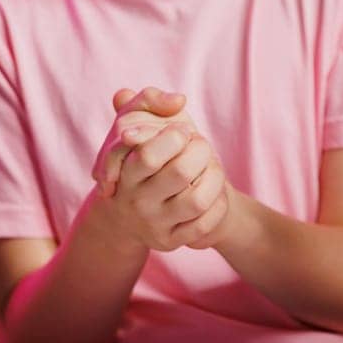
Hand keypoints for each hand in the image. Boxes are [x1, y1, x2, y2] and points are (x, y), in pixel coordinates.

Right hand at [91, 88, 230, 251]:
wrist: (129, 214)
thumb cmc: (139, 158)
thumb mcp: (134, 125)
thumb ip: (148, 100)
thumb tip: (178, 100)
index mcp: (124, 172)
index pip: (148, 155)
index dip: (175, 137)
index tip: (185, 129)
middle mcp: (135, 201)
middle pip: (179, 172)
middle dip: (200, 151)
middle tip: (202, 144)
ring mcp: (153, 225)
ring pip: (196, 200)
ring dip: (215, 176)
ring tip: (214, 165)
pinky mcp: (170, 242)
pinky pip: (204, 225)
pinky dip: (217, 205)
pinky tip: (216, 192)